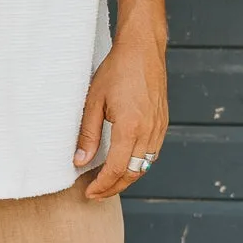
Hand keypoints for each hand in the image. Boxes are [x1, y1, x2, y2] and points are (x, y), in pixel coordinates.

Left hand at [74, 22, 167, 200]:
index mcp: (130, 128)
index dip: (102, 186)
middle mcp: (148, 131)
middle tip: (96, 194)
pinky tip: (124, 162)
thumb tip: (80, 161)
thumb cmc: (117, 70)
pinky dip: (138, 164)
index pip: (116, 169)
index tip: (89, 193)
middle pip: (133, 173)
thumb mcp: (93, 101)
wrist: (143, 49)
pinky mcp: (162, 122)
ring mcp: (158, 128)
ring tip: (108, 182)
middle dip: (114, 188)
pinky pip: (152, 153)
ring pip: (144, 165)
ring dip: (126, 178)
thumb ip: (87, 134)